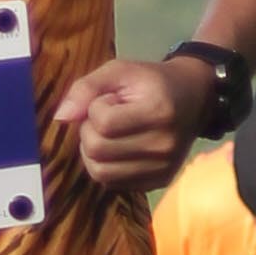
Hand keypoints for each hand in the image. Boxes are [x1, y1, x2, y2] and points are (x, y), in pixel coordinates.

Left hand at [50, 51, 204, 194]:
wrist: (194, 98)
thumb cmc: (152, 81)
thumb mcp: (120, 71)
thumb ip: (86, 88)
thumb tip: (61, 117)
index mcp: (158, 112)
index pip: (103, 123)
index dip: (95, 107)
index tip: (111, 99)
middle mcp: (163, 145)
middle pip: (97, 150)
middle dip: (90, 131)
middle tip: (105, 117)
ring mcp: (163, 168)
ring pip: (100, 172)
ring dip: (93, 152)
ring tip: (109, 134)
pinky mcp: (159, 182)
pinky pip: (112, 183)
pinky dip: (106, 166)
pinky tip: (118, 148)